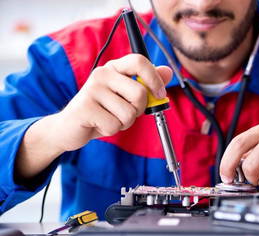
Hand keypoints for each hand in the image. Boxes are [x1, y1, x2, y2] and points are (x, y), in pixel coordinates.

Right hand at [53, 54, 172, 151]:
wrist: (69, 127)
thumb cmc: (102, 111)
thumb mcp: (126, 97)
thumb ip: (147, 84)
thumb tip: (168, 71)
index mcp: (114, 68)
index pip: (139, 61)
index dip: (155, 78)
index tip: (160, 94)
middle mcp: (102, 74)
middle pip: (140, 93)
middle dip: (138, 110)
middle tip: (125, 113)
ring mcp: (92, 89)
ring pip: (128, 113)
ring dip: (124, 123)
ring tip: (109, 118)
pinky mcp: (84, 107)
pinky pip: (114, 125)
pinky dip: (111, 130)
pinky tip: (99, 125)